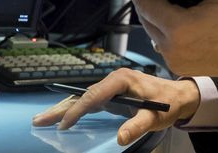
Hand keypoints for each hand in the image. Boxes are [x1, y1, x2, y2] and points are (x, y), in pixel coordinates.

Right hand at [31, 69, 199, 145]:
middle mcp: (114, 80)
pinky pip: (89, 102)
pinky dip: (74, 110)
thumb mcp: (154, 116)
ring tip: (41, 120)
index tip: (64, 124)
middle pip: (83, 95)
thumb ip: (137, 126)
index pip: (94, 95)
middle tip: (40, 120)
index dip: (78, 110)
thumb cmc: (167, 103)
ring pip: (83, 98)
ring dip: (63, 109)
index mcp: (122, 79)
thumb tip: (120, 138)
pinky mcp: (111, 94)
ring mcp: (111, 86)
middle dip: (61, 108)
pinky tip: (61, 118)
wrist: (178, 96)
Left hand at [129, 0, 217, 83]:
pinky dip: (163, 33)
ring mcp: (176, 61)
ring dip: (153, 18)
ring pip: (153, 35)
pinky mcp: (183, 68)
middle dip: (144, 2)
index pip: (147, 4)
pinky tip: (173, 22)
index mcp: (179, 27)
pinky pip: (164, 47)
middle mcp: (172, 47)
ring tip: (159, 2)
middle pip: (146, 20)